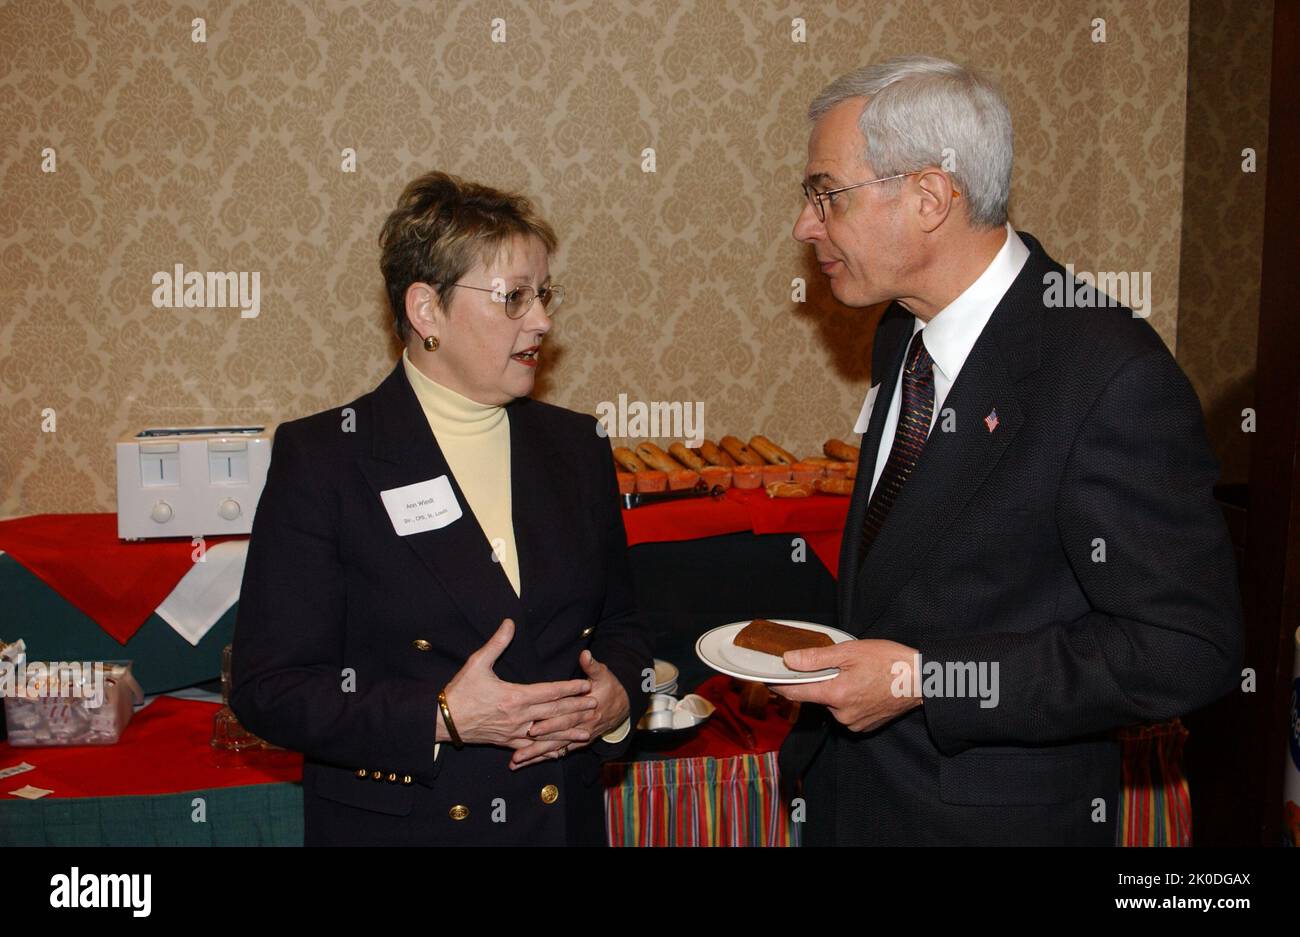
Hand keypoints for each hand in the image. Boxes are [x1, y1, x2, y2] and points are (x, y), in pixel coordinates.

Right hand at [441, 618, 595, 747]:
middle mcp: (518, 717)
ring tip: (586, 733)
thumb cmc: (460, 690)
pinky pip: (532, 748)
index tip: (585, 685)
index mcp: (514, 696)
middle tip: (595, 705)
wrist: (443, 720)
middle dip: (576, 708)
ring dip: (568, 732)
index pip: (549, 691)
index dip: (569, 688)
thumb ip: (497, 643)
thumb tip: (509, 622)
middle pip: (554, 712)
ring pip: (547, 733)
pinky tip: (560, 750)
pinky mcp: (507, 743)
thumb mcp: (477, 663)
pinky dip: (548, 749)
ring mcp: (513, 732)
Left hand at [510, 649, 629, 769]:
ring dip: (536, 756)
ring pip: (555, 748)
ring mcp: (579, 737)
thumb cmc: (609, 687)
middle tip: (518, 753)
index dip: (549, 724)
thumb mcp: (603, 674)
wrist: (623, 706)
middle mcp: (582, 727)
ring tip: (516, 762)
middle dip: (537, 746)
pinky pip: (558, 752)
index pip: (565, 719)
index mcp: (586, 710)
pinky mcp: (577, 742)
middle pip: (556, 738)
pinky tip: (527, 763)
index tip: (532, 729)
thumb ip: (592, 665)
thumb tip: (585, 654)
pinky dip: (543, 757)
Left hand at [769, 639, 921, 732]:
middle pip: (817, 697)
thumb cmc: (890, 662)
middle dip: (821, 682)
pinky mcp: (865, 726)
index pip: (796, 693)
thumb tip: (790, 660)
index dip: (780, 685)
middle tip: (838, 665)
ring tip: (857, 675)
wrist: (921, 679)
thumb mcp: (850, 651)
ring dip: (837, 691)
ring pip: (833, 704)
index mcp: (836, 694)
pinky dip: (850, 699)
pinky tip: (864, 687)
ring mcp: (854, 723)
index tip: (769, 680)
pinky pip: (847, 712)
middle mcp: (842, 714)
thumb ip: (816, 658)